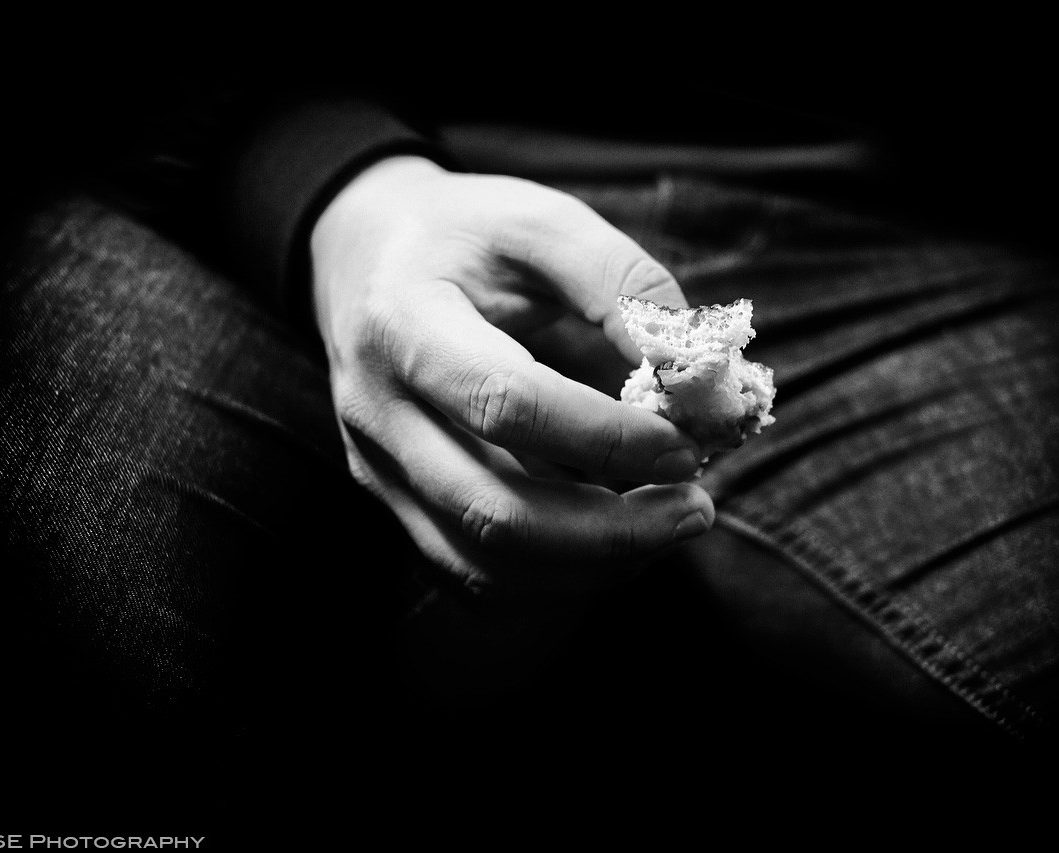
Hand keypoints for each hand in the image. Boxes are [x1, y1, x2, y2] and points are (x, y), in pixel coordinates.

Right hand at [310, 156, 713, 601]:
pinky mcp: (399, 507)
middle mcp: (376, 415)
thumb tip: (689, 372)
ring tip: (671, 523)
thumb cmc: (463, 238)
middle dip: (613, 530)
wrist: (362, 260)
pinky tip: (618, 538)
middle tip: (696, 509)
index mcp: (403, 325)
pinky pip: (479, 577)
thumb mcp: (540, 220)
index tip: (685, 445)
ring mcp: (380, 474)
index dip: (604, 437)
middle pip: (492, 514)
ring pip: (487, 568)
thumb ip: (619, 282)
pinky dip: (562, 575)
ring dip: (596, 564)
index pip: (505, 405)